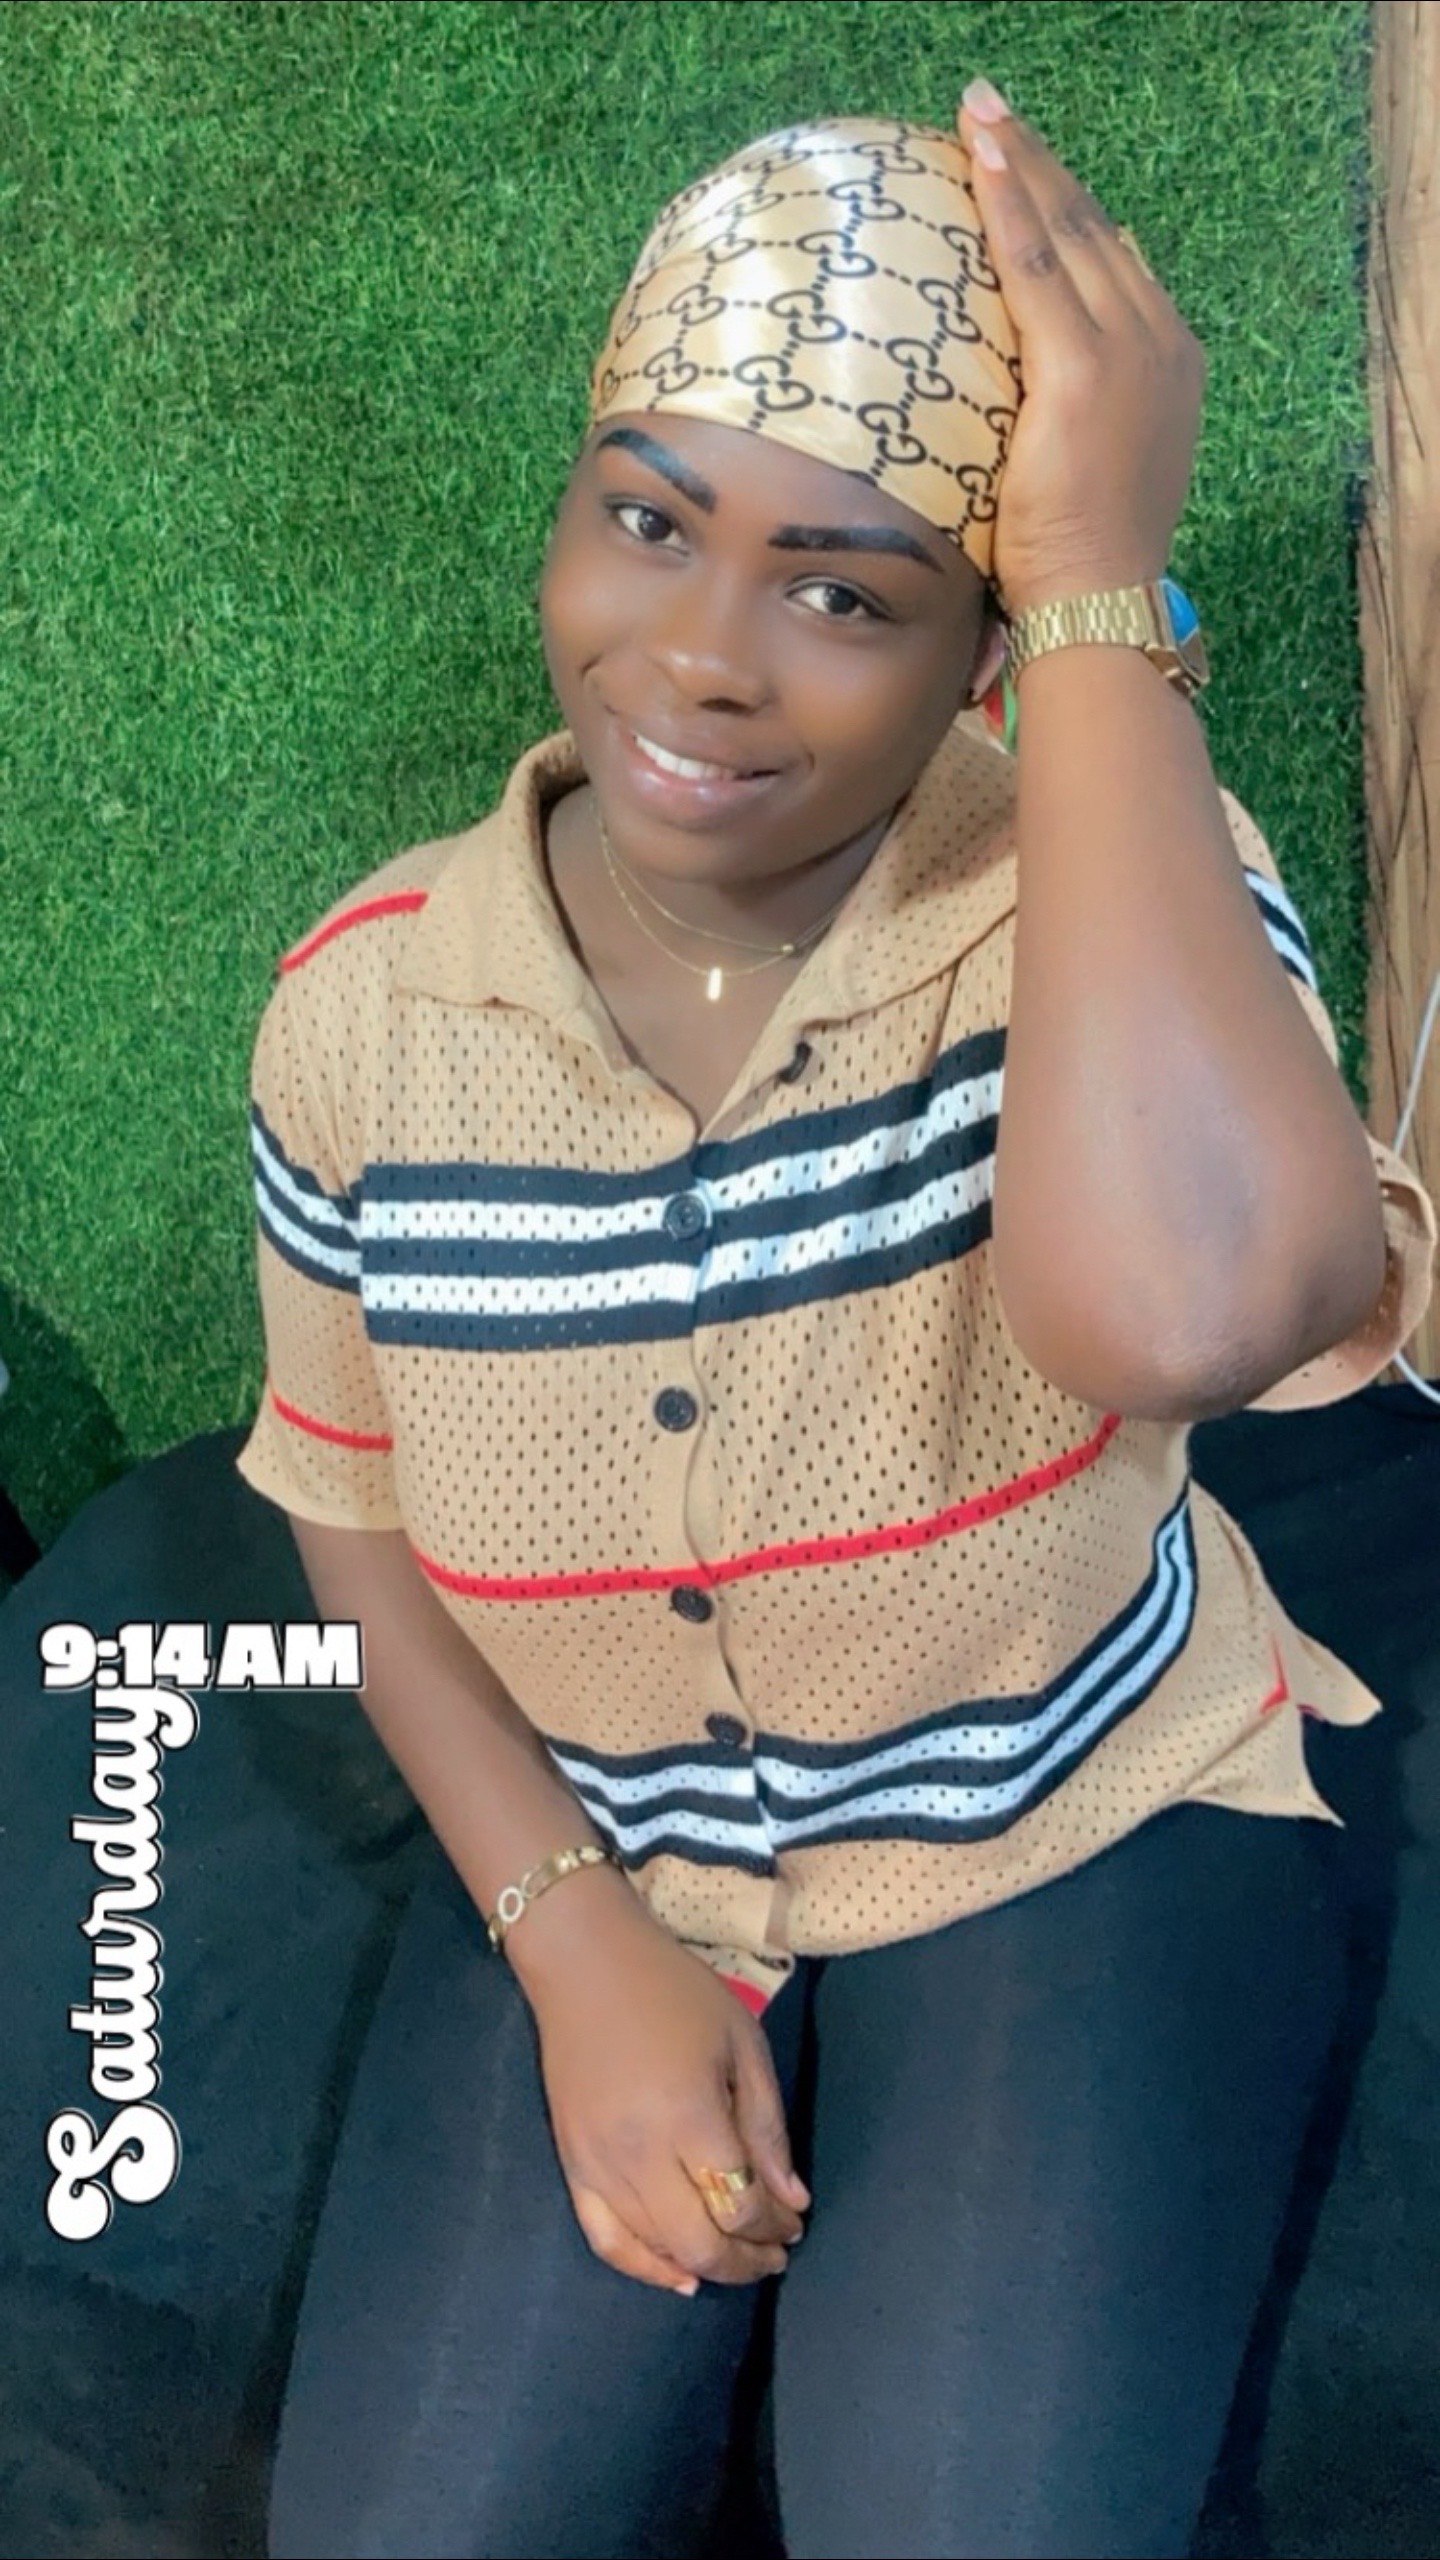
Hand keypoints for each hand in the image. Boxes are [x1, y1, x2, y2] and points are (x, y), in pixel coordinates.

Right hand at [513, 1877, 810, 2293]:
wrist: (585, 1964)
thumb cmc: (673, 1991)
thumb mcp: (741, 2042)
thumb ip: (767, 2126)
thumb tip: (792, 2200)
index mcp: (690, 2116)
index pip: (741, 2203)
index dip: (775, 2224)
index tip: (796, 2221)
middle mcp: (640, 2154)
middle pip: (701, 2244)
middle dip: (747, 2260)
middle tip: (776, 2253)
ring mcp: (598, 2166)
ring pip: (657, 2250)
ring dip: (707, 2267)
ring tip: (740, 2259)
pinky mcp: (572, 2167)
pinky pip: (606, 2241)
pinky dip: (645, 2267)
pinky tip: (679, 2275)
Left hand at [956, 81, 1205, 615]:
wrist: (1100, 599)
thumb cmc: (1079, 557)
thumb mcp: (1088, 465)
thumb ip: (1070, 412)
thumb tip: (1014, 392)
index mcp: (1167, 363)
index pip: (1111, 261)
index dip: (1065, 206)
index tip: (1023, 165)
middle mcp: (1159, 343)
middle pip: (1093, 230)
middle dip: (1040, 168)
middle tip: (990, 114)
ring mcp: (1127, 351)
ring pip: (1068, 231)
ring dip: (1021, 166)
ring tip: (979, 117)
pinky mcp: (1082, 368)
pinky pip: (1038, 262)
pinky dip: (1009, 204)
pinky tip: (982, 158)